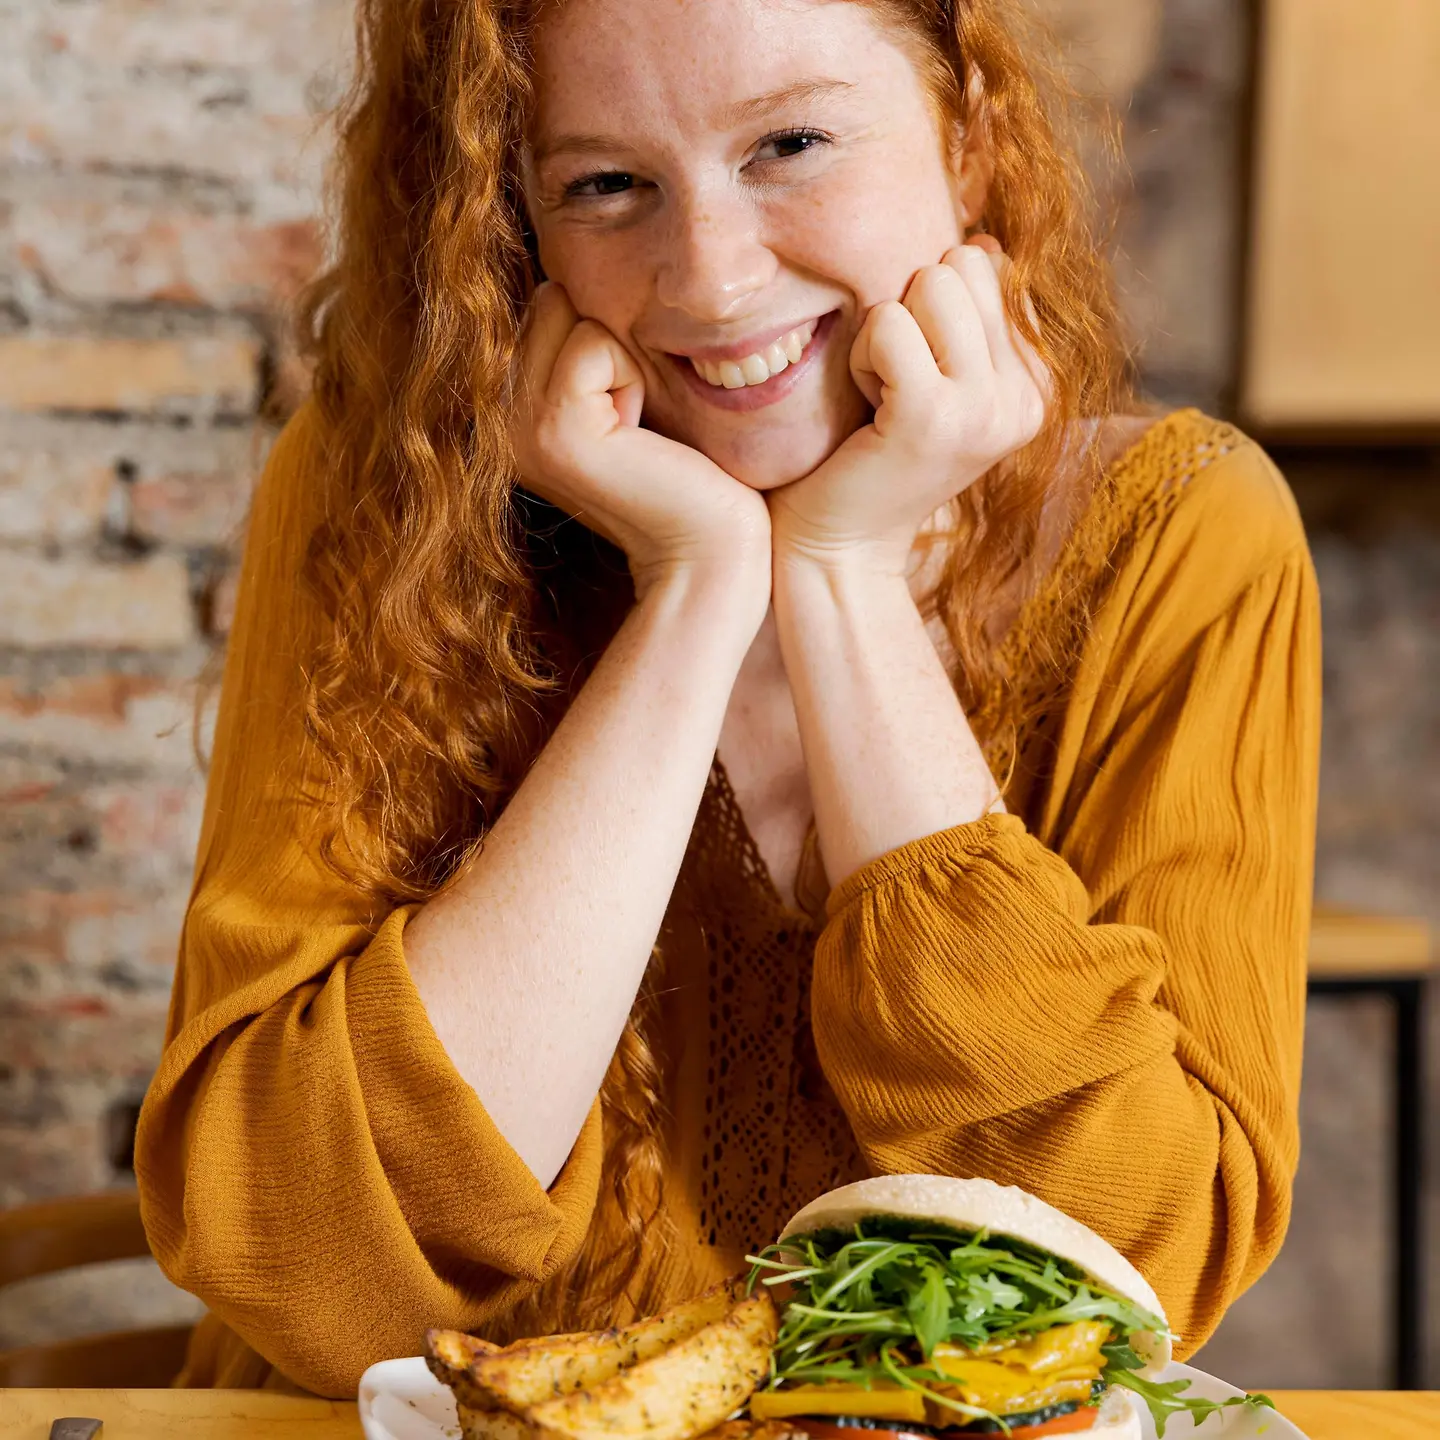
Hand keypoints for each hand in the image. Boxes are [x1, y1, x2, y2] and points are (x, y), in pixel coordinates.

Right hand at [510, 282, 770, 601]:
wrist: (711, 551)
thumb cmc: (690, 474)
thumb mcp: (630, 394)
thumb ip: (589, 341)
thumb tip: (571, 260)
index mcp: (508, 408)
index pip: (549, 297)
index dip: (607, 333)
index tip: (631, 409)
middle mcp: (497, 417)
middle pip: (555, 296)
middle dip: (611, 337)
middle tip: (639, 419)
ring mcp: (515, 427)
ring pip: (570, 309)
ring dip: (624, 356)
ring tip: (640, 428)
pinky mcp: (553, 432)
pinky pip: (595, 341)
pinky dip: (633, 374)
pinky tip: (642, 436)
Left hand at [767, 237, 1047, 574]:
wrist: (840, 546)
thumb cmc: (870, 455)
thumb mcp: (933, 378)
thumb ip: (965, 317)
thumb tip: (983, 242)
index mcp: (1034, 385)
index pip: (989, 266)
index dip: (930, 309)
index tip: (916, 380)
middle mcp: (1026, 398)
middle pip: (963, 265)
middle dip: (910, 310)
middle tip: (893, 385)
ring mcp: (986, 409)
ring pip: (929, 285)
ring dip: (883, 334)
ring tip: (882, 397)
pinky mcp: (934, 416)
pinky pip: (888, 324)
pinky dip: (861, 358)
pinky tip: (868, 411)